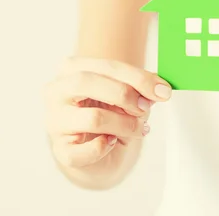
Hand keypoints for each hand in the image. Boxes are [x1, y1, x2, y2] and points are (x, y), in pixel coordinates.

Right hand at [44, 57, 171, 168]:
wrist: (99, 152)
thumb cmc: (111, 114)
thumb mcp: (127, 94)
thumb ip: (140, 87)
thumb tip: (160, 89)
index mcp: (73, 69)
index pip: (107, 66)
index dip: (138, 78)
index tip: (163, 91)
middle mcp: (57, 92)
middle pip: (87, 82)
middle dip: (125, 95)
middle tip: (145, 107)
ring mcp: (55, 122)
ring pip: (93, 118)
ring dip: (125, 124)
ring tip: (138, 128)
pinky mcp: (60, 150)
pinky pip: (87, 150)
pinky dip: (105, 147)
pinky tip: (112, 142)